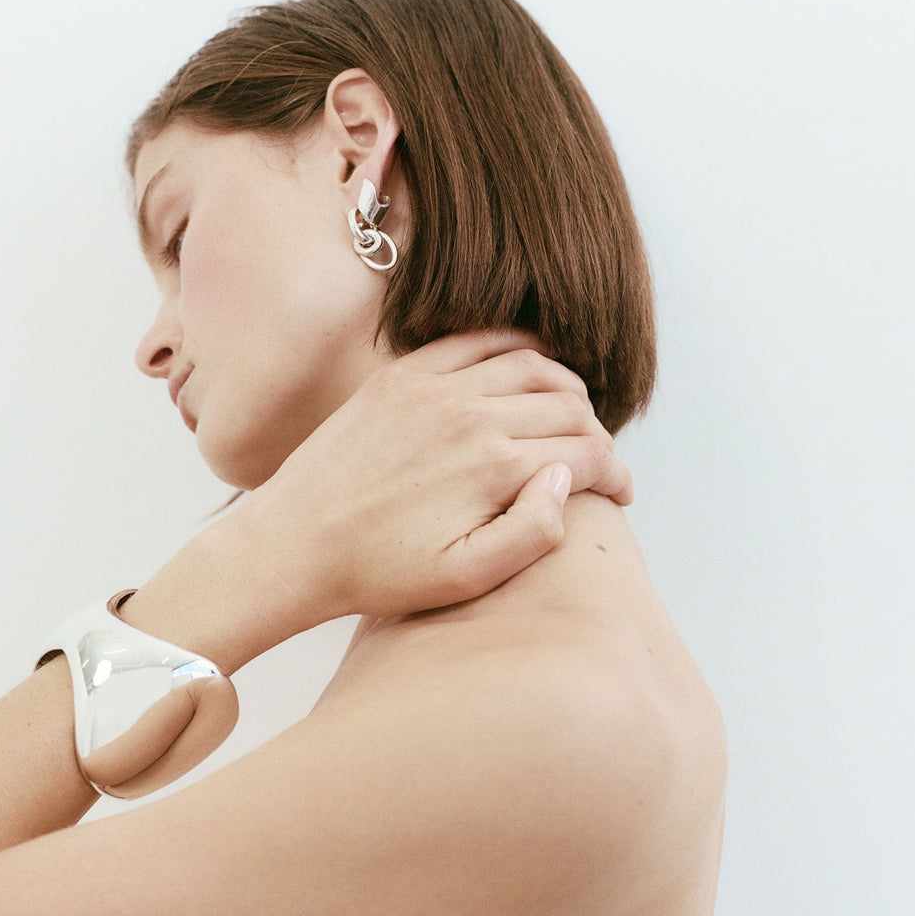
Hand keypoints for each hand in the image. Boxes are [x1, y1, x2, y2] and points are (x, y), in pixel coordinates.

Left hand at [235, 328, 632, 623]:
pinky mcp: (402, 376)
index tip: (619, 494)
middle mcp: (470, 415)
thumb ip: (533, 532)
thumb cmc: (380, 572)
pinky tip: (528, 366)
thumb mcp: (465, 575)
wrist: (295, 544)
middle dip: (596, 434)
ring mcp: (434, 388)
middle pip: (568, 404)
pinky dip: (515, 346)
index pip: (587, 453)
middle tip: (596, 461)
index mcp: (493, 467)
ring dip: (565, 386)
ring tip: (572, 416)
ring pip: (532, 363)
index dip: (616, 475)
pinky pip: (476, 340)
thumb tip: (568, 477)